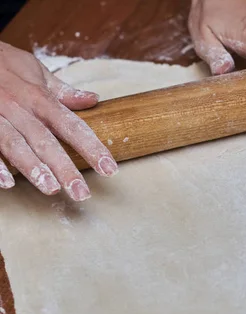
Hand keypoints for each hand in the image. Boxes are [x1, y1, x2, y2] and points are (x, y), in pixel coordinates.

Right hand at [0, 41, 117, 200]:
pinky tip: (8, 184)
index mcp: (39, 97)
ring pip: (16, 145)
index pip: (72, 125)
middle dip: (65, 168)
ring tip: (51, 190)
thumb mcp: (35, 70)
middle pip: (46, 141)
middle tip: (82, 193)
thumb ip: (62, 90)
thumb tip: (93, 99)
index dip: (92, 148)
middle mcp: (19, 108)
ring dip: (34, 169)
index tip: (110, 169)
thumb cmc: (3, 63)